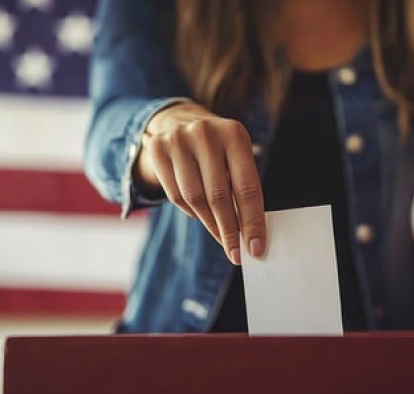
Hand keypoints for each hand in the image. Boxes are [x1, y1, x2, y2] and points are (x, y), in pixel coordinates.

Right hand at [136, 103, 265, 264]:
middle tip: (235, 253)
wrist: (178, 121)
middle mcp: (205, 133)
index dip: (252, 221)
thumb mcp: (236, 157)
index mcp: (234, 134)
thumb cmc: (217, 149)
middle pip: (219, 195)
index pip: (247, 187)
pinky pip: (175, 195)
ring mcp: (178, 140)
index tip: (255, 248)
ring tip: (222, 238)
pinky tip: (201, 215)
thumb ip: (243, 188)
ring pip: (195, 198)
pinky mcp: (158, 150)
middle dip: (229, 230)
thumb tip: (250, 234)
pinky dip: (191, 212)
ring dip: (210, 224)